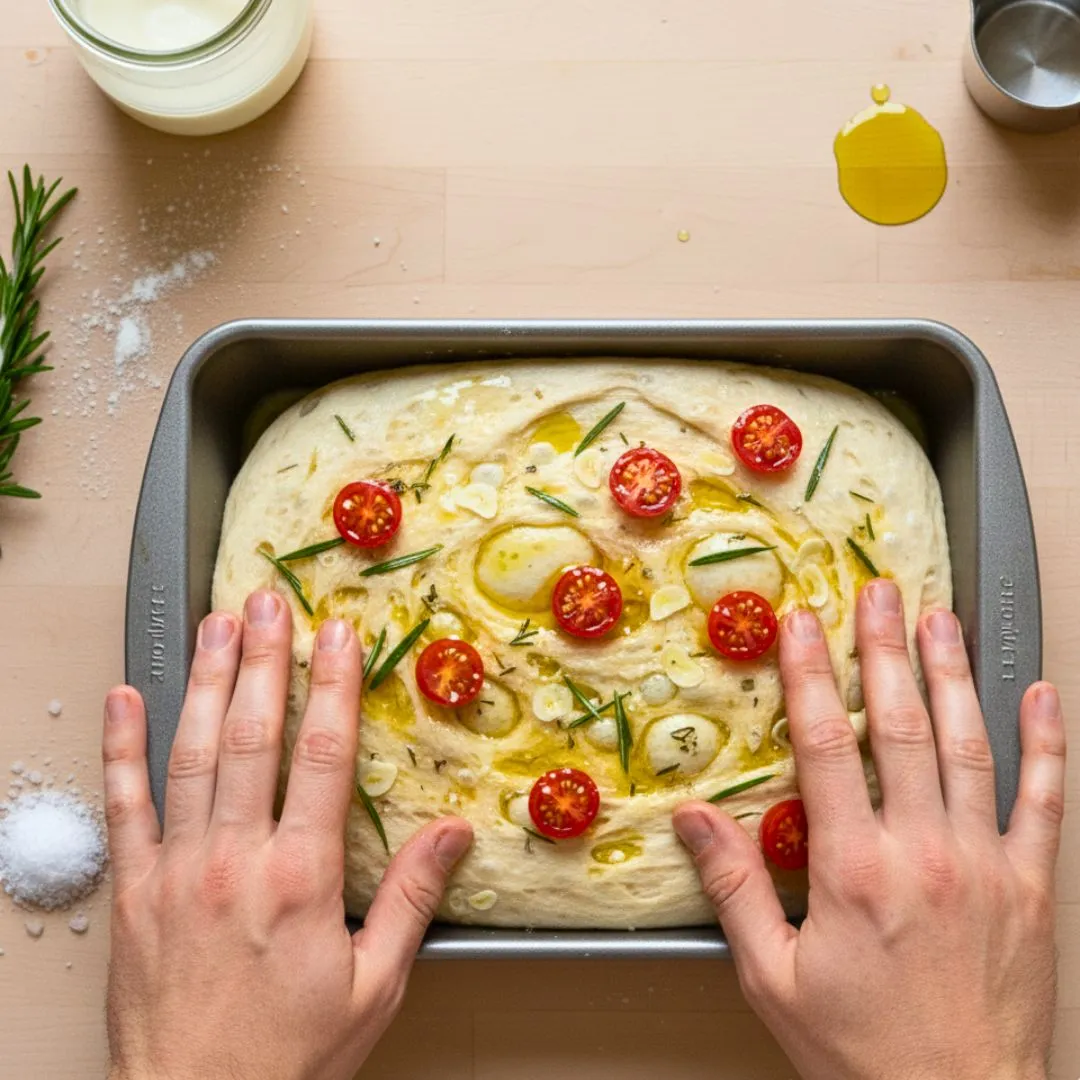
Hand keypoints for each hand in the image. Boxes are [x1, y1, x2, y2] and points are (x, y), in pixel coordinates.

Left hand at [102, 589, 472, 1079]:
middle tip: (269, 601)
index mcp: (299, 877)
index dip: (331, 686)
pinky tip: (124, 700)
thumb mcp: (374, 984)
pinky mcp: (132, 890)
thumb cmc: (288, 1055)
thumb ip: (410, 900)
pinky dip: (120, 748)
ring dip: (207, 683)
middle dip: (265, 660)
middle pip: (253, 738)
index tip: (338, 634)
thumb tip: (450, 834)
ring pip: (191, 754)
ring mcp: (175, 870)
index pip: (321, 756)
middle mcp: (234, 860)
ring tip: (217, 625)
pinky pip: (122, 806)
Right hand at [674, 579, 1064, 1079]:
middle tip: (878, 595)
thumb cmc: (862, 1051)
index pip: (826, 747)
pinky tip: (1041, 696)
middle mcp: (924, 853)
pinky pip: (1047, 801)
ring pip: (970, 747)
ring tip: (940, 619)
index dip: (811, 678)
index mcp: (855, 870)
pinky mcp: (1033, 887)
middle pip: (900, 728)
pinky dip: (1046, 745)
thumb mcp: (773, 977)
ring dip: (953, 675)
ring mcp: (987, 864)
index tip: (803, 626)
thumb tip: (694, 820)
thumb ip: (735, 889)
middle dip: (884, 652)